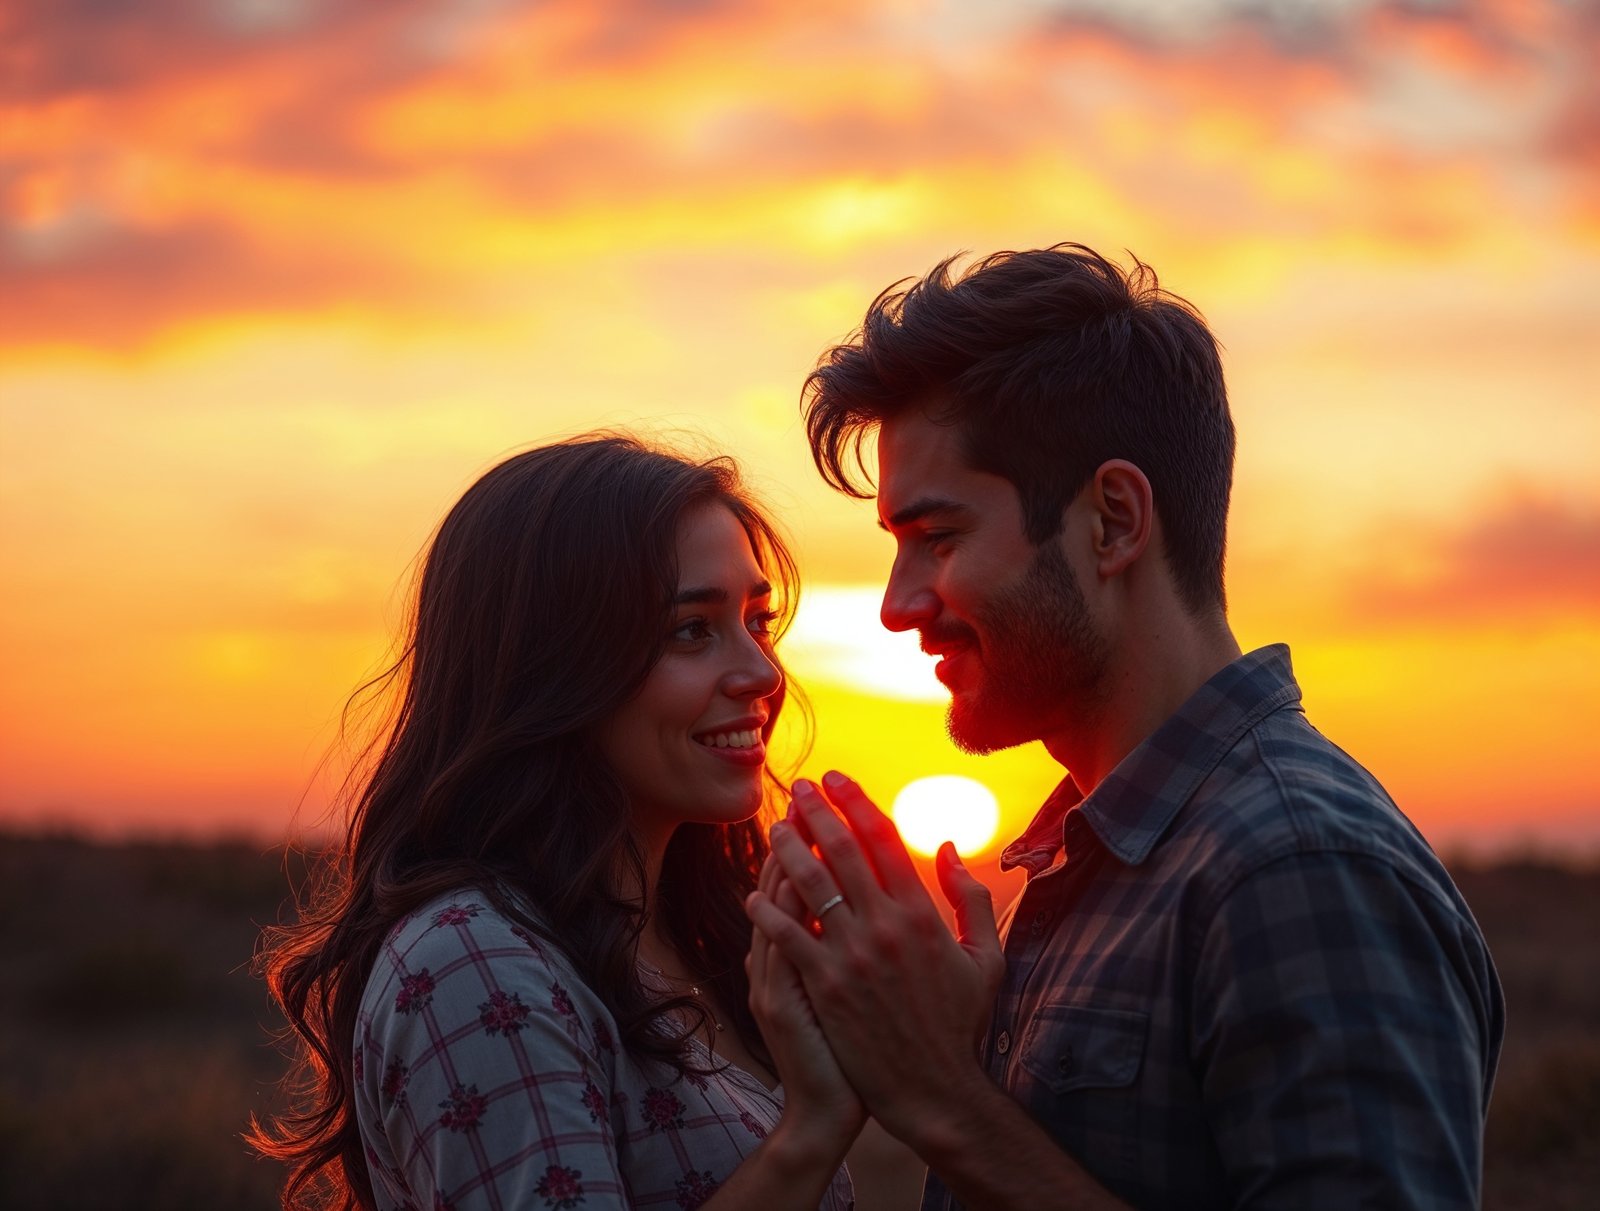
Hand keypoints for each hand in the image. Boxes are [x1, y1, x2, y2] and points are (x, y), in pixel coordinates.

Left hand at [746, 772, 1005, 1146]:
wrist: (935, 1090)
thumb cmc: (960, 1024)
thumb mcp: (984, 958)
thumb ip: (971, 897)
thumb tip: (949, 846)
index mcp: (922, 914)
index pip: (883, 839)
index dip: (857, 802)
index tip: (837, 779)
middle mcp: (886, 926)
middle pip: (842, 851)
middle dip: (817, 811)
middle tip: (798, 786)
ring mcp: (853, 956)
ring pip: (811, 886)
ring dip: (788, 850)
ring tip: (774, 827)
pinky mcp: (826, 987)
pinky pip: (789, 938)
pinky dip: (768, 913)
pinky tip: (753, 896)